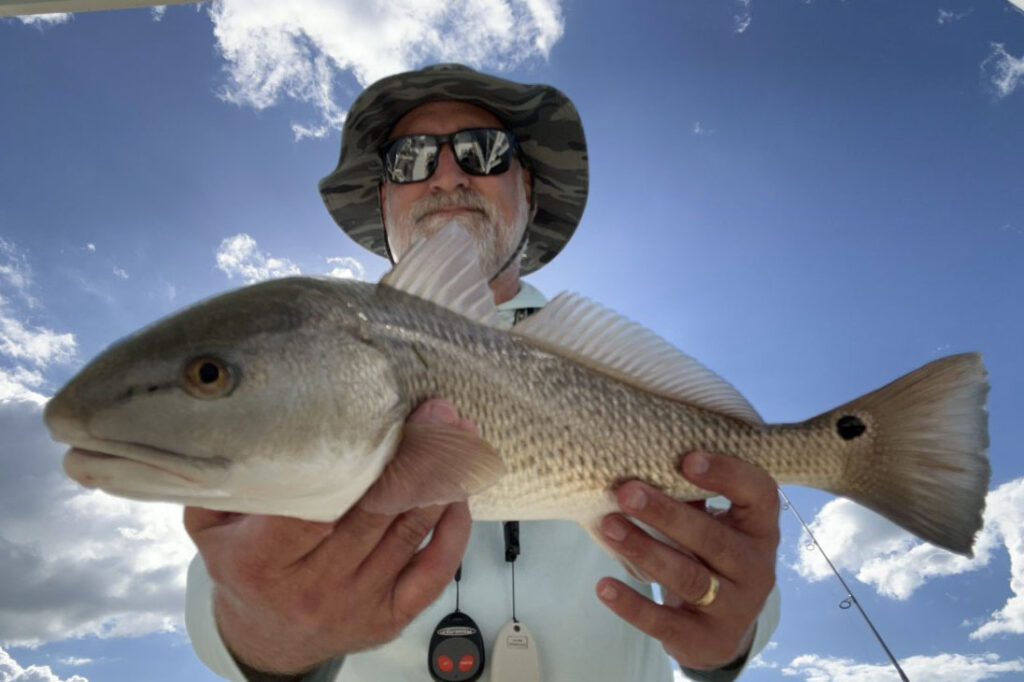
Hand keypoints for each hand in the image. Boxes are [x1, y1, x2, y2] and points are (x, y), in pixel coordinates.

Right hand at [184, 400, 474, 675]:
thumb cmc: (246, 566)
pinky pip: (435, 570)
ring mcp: (357, 603)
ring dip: (440, 478)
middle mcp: (313, 587)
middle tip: (436, 413)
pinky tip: (457, 491)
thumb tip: (255, 421)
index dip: (356, 462)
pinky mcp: (391, 616)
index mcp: (262, 560)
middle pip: (377, 510)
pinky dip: (453, 527)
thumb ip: (230, 478)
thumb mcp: (213, 522)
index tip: (382, 419)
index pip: (315, 505)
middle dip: (414, 455)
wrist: (267, 636)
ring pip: (411, 531)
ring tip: (456, 434)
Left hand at [595, 451, 779, 670]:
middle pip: (713, 538)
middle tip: (626, 491)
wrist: (722, 631)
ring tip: (609, 527)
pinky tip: (604, 586)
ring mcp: (735, 607)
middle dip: (666, 513)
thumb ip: (692, 498)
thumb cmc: (710, 559)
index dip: (727, 474)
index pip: (760, 494)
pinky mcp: (706, 640)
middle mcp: (756, 568)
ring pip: (688, 577)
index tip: (686, 458)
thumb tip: (640, 459)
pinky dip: (632, 604)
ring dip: (644, 549)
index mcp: (760, 529)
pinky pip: (665, 621)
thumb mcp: (715, 526)